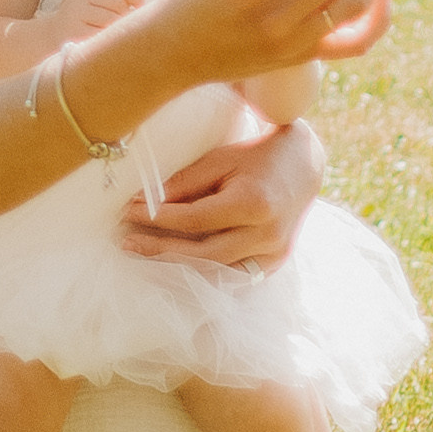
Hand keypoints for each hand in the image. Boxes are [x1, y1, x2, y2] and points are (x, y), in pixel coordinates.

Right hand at [47, 0, 145, 39]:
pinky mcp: (74, 31)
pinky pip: (102, 33)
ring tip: (113, 30)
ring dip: (117, 26)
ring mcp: (75, 12)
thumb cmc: (82, 15)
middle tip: (124, 21)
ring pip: (110, 18)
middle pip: (116, 1)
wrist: (52, 34)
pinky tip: (104, 38)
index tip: (141, 4)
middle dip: (125, 12)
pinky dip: (107, 36)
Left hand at [119, 118, 323, 267]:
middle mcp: (267, 234)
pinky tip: (179, 265)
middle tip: (128, 242)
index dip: (157, 218)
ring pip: (216, 269)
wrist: (304, 165)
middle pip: (202, 252)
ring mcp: (274, 253)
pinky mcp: (276, 262)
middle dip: (161, 248)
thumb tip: (146, 202)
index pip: (194, 219)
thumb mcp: (220, 160)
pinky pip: (234, 274)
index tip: (129, 211)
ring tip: (145, 254)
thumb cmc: (256, 157)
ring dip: (178, 264)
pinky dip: (206, 271)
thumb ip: (185, 183)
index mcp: (253, 204)